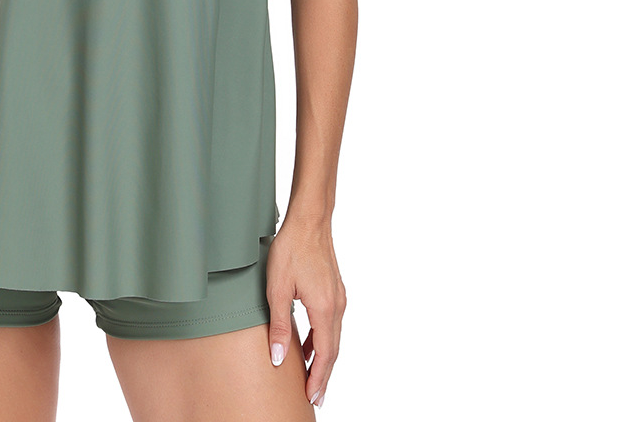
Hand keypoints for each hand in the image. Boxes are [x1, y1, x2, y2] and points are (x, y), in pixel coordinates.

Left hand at [265, 215, 346, 407]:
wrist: (309, 220)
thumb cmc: (291, 248)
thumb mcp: (278, 289)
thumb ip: (281, 325)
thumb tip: (280, 357)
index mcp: (324, 309)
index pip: (325, 354)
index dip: (319, 378)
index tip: (313, 396)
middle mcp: (337, 306)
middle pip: (333, 350)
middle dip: (324, 375)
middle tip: (316, 396)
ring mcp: (338, 297)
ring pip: (333, 337)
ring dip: (324, 358)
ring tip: (312, 376)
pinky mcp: (334, 290)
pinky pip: (331, 323)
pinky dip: (323, 339)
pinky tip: (310, 343)